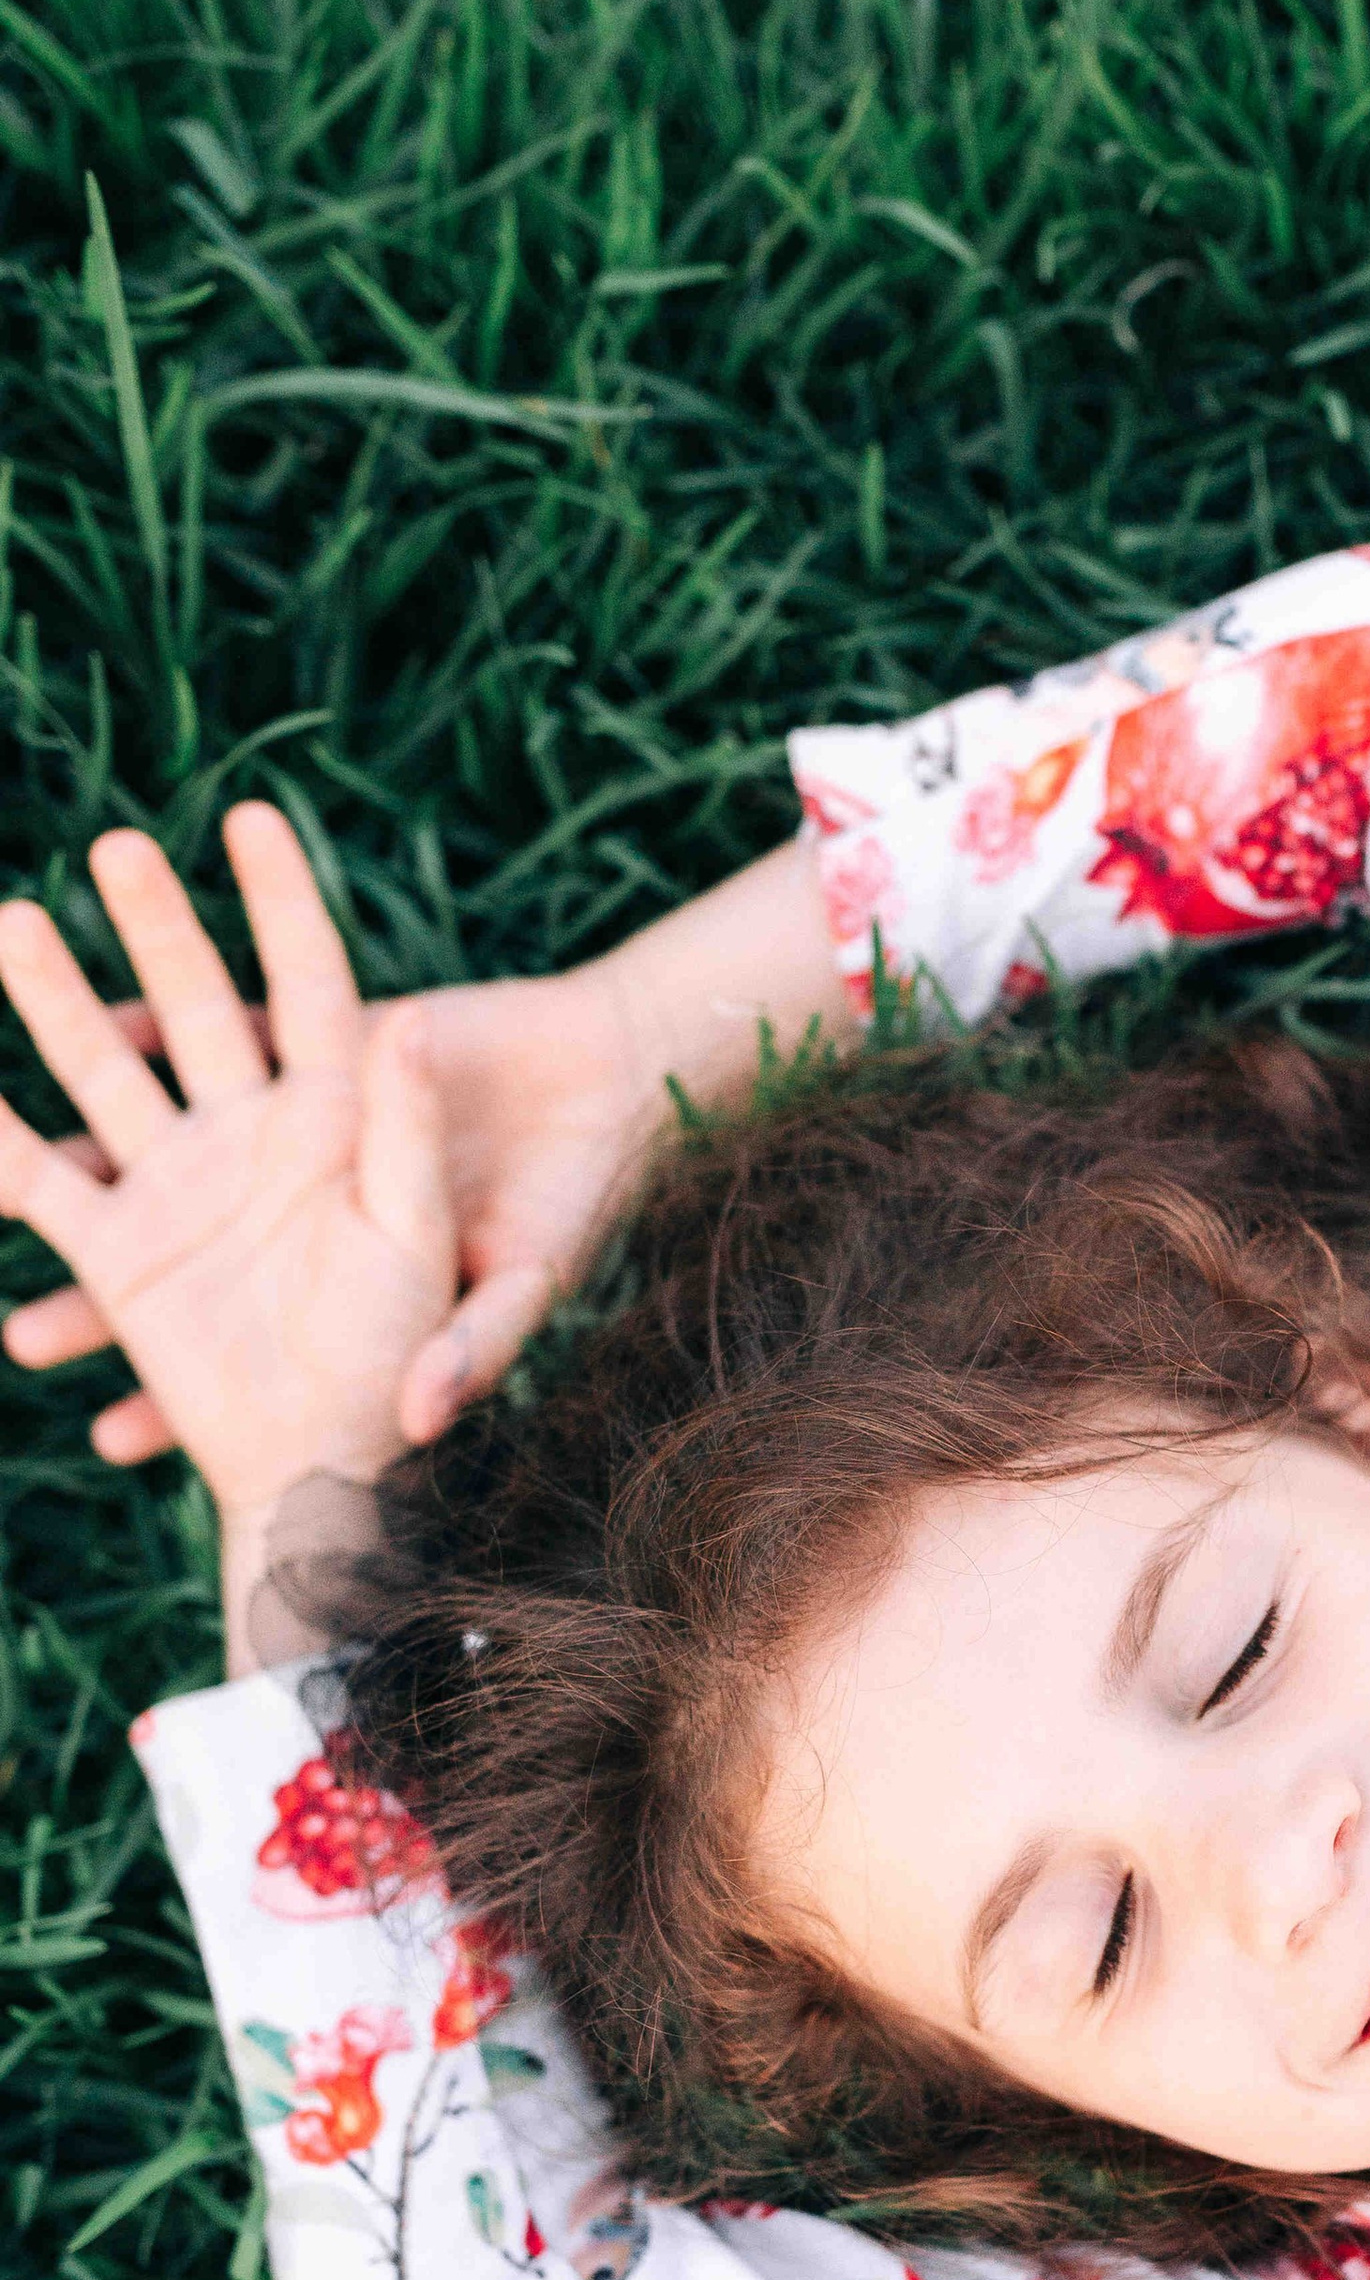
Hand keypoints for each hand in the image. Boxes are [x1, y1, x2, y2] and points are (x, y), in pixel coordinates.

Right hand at [0, 809, 457, 1641]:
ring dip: (52, 999)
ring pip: (104, 1071)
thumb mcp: (418, 1237)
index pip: (307, 984)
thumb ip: (408, 1134)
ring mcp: (177, 1188)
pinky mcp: (122, 1251)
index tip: (248, 815)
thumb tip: (409, 1022)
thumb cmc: (396, 1357)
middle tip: (115, 846)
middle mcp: (248, 1137)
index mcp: (331, 1122)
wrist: (327, 1464)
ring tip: (8, 919)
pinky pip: (38, 1180)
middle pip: (194, 1005)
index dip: (280, 901)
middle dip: (156, 928)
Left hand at [3, 830, 834, 1452]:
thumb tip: (424, 1421)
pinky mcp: (289, 1040)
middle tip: (18, 1345)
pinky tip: (62, 1052)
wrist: (600, 1088)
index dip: (182, 1400)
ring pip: (151, 1138)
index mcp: (332, 1277)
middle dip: (96, 1309)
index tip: (112, 1442)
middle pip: (173, 1259)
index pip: (250, 1350)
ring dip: (81, 1152)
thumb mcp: (518, 1291)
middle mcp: (281, 1211)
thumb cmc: (563, 1208)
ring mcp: (275, 1129)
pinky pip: (183, 1035)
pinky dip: (119, 1032)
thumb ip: (473, 1353)